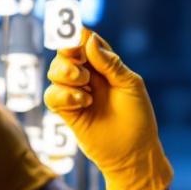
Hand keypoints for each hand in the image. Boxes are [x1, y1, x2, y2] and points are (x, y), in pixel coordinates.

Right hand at [44, 30, 172, 189]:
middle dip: (68, 54)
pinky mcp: (67, 113)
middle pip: (65, 54)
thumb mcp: (130, 85)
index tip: (76, 37)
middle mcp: (88, 77)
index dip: (77, 35)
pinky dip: (63, 94)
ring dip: (66, 73)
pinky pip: (52, 96)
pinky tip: (82, 102)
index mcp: (105, 65)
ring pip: (55, 71)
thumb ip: (110, 63)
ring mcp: (76, 94)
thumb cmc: (138, 118)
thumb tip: (89, 39)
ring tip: (84, 86)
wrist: (133, 153)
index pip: (85, 42)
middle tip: (81, 66)